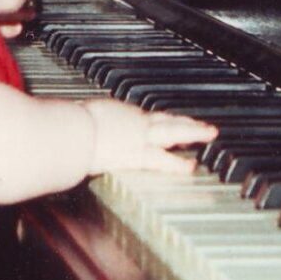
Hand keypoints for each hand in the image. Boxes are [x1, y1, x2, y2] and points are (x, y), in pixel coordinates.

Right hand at [83, 98, 216, 173]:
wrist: (75, 131)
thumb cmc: (71, 123)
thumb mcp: (80, 114)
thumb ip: (84, 117)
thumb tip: (74, 116)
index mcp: (119, 111)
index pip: (145, 116)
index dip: (159, 119)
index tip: (168, 120)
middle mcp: (133, 122)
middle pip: (166, 119)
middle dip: (185, 121)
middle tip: (202, 124)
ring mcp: (139, 137)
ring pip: (173, 132)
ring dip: (193, 132)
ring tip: (209, 133)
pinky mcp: (138, 155)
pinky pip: (163, 160)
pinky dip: (177, 164)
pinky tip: (190, 167)